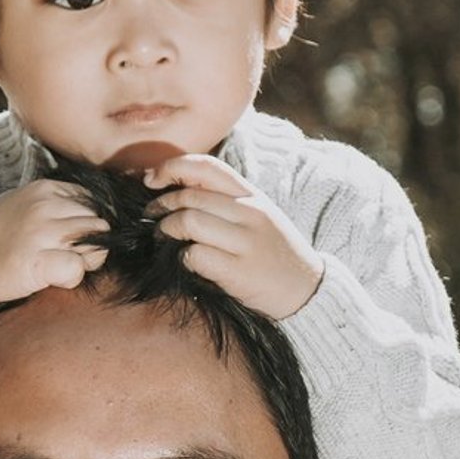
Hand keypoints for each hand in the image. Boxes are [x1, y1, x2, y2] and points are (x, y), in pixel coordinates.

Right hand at [0, 180, 108, 304]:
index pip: (94, 203)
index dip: (88, 224)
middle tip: (66, 257)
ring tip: (58, 266)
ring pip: (95, 246)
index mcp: (46, 189)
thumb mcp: (24, 203)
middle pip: (99, 226)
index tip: (71, 239)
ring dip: (84, 261)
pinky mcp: (36, 262)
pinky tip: (53, 278)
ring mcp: (41, 234)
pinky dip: (72, 278)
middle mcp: (46, 207)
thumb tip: (92, 218)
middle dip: (91, 244)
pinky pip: (77, 268)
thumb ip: (57, 204)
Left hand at [144, 154, 323, 318]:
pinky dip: (183, 258)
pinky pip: (195, 255)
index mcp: (252, 196)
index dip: (172, 167)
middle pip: (190, 196)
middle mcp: (251, 213)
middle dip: (161, 206)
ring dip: (167, 230)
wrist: (307, 291)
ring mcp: (247, 242)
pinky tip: (189, 262)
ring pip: (189, 222)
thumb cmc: (273, 253)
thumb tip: (176, 188)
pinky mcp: (239, 272)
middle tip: (153, 218)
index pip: (206, 167)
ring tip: (166, 238)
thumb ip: (224, 200)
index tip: (152, 180)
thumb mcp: (258, 216)